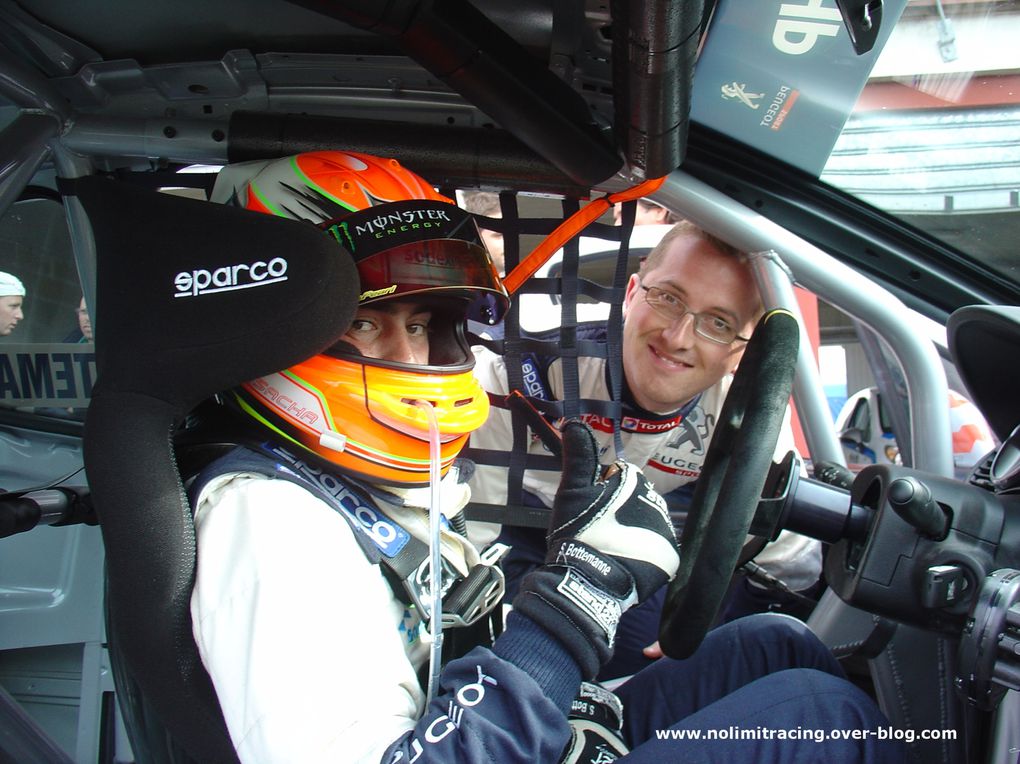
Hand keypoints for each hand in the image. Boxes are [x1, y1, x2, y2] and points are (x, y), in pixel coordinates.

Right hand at [513, 420, 679, 677]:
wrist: (589, 582)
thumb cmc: (579, 534)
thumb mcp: (572, 492)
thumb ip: (578, 457)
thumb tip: (575, 423)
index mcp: (635, 483)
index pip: (621, 479)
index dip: (602, 493)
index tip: (591, 510)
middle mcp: (657, 504)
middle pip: (637, 502)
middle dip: (620, 512)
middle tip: (598, 531)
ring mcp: (666, 533)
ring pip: (648, 525)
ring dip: (633, 533)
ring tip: (610, 549)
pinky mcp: (671, 559)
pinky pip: (657, 551)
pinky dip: (643, 555)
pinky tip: (625, 561)